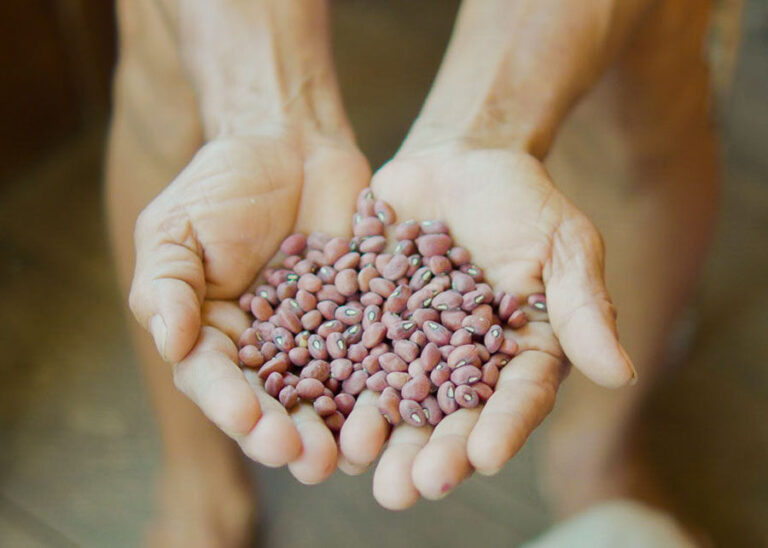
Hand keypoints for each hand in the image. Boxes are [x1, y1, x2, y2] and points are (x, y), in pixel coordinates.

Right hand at [129, 131, 368, 482]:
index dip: (229, 403)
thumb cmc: (223, 185)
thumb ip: (167, 283)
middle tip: (307, 459)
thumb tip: (170, 341)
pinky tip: (399, 408)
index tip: (246, 418)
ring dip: (339, 429)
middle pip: (275, 405)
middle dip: (289, 434)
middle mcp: (267, 352)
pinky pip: (378, 358)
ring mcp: (321, 341)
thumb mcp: (177, 226)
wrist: (292, 148)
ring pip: (329, 397)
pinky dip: (387, 385)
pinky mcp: (367, 323)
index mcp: (213, 337)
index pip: (215, 380)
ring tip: (353, 453)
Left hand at [337, 141, 634, 507]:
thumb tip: (621, 372)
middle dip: (430, 454)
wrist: (454, 161)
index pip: (516, 399)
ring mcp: (409, 347)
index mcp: (518, 354)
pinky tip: (313, 409)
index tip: (484, 455)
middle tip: (409, 488)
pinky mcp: (363, 323)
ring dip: (376, 436)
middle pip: (448, 418)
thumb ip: (582, 306)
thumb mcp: (561, 245)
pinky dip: (331, 383)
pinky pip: (346, 357)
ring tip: (356, 460)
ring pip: (394, 401)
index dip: (502, 428)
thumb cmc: (519, 200)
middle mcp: (462, 364)